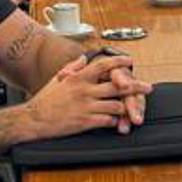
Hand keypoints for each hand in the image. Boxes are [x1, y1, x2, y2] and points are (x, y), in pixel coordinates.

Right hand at [23, 54, 152, 137]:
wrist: (33, 119)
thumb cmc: (45, 100)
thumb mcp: (57, 79)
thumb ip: (73, 67)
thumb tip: (85, 59)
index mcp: (78, 78)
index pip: (103, 65)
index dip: (119, 62)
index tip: (130, 62)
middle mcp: (84, 90)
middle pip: (117, 86)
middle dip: (136, 87)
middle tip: (148, 88)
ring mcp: (85, 106)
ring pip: (116, 105)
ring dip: (127, 107)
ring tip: (134, 108)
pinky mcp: (85, 122)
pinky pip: (107, 120)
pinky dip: (116, 121)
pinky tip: (119, 121)